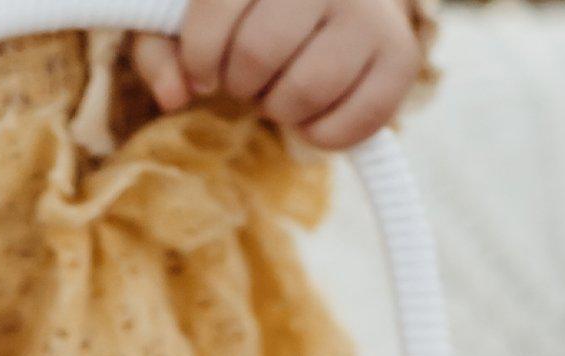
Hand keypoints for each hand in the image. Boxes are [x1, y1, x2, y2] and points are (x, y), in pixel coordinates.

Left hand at [132, 0, 419, 149]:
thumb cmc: (255, 6)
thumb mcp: (202, 10)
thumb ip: (164, 45)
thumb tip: (174, 95)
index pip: (219, 7)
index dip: (200, 53)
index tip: (204, 69)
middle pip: (258, 54)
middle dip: (242, 83)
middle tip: (249, 78)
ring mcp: (371, 11)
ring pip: (305, 90)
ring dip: (279, 109)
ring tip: (281, 89)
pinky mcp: (400, 55)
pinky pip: (353, 123)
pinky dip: (321, 135)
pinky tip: (312, 113)